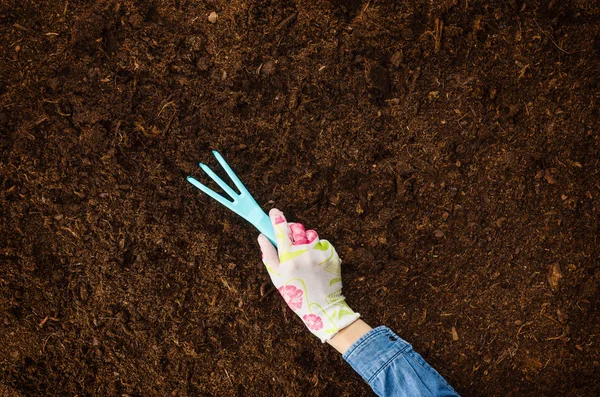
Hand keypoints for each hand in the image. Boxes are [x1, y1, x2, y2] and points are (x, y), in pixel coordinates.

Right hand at [257, 209, 359, 341]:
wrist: (322, 307)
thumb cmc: (295, 293)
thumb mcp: (277, 277)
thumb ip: (268, 255)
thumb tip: (262, 236)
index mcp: (289, 256)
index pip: (281, 229)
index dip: (276, 217)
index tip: (274, 212)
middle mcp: (305, 251)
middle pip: (296, 228)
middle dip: (292, 230)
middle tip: (290, 240)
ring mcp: (320, 252)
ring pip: (311, 234)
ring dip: (306, 240)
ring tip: (305, 256)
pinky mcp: (332, 255)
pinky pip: (323, 243)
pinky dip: (318, 248)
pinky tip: (316, 262)